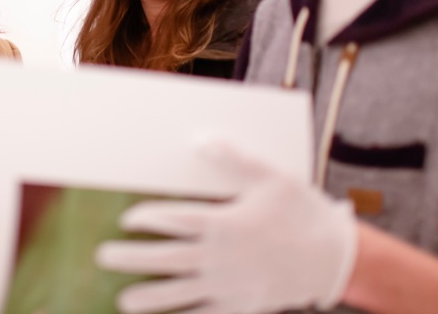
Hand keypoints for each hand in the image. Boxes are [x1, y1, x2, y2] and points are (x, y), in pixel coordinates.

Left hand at [96, 142, 356, 313]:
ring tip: (124, 300)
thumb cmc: (303, 213)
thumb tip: (202, 141)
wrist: (335, 258)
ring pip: (178, 294)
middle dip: (130, 257)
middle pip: (164, 258)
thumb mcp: (272, 178)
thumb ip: (235, 160)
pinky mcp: (242, 306)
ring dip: (148, 297)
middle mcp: (219, 257)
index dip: (146, 218)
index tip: (127, 219)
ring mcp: (229, 286)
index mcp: (224, 223)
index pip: (172, 221)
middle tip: (103, 256)